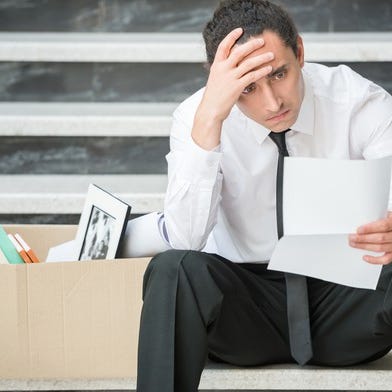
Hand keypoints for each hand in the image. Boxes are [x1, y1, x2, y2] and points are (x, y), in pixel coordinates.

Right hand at [192, 28, 273, 149]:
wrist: (210, 111)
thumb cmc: (213, 98)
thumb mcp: (215, 81)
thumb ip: (222, 72)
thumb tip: (231, 66)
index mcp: (216, 66)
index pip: (223, 46)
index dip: (231, 36)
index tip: (240, 30)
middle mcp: (222, 69)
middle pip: (239, 51)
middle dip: (251, 44)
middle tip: (262, 40)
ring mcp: (230, 77)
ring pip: (249, 63)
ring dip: (261, 57)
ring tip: (271, 54)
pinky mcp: (236, 87)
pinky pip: (252, 76)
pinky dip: (262, 71)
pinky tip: (269, 69)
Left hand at [349, 212, 391, 264]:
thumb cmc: (389, 221)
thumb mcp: (385, 215)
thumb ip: (376, 218)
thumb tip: (360, 221)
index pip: (384, 225)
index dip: (370, 228)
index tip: (359, 230)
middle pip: (380, 238)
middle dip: (363, 238)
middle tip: (352, 237)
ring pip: (380, 248)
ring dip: (364, 246)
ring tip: (354, 244)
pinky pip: (385, 259)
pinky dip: (375, 260)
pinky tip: (365, 257)